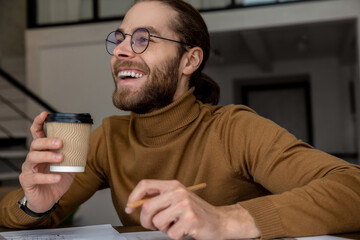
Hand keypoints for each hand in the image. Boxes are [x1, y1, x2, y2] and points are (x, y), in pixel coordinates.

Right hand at [19, 112, 74, 212]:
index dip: (39, 122)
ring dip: (48, 156)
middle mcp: (34, 157)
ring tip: (61, 158)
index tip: (45, 114)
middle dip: (47, 141)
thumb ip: (77, 156)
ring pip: (33, 157)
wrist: (48, 200)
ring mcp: (29, 169)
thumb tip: (87, 145)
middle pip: (35, 144)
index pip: (38, 133)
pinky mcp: (27, 181)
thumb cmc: (57, 180)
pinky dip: (48, 177)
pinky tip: (58, 177)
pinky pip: (35, 177)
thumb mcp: (70, 167)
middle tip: (61, 142)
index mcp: (43, 150)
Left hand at [126, 180, 260, 239]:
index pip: (145, 185)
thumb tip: (134, 205)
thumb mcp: (178, 199)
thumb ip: (160, 199)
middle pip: (147, 207)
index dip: (133, 197)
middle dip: (146, 221)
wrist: (220, 221)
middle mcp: (178, 192)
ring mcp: (185, 205)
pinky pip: (170, 233)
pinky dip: (176, 236)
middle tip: (154, 225)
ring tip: (176, 225)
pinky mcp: (190, 219)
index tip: (129, 208)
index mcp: (173, 185)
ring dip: (164, 229)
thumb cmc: (196, 212)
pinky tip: (185, 230)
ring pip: (158, 222)